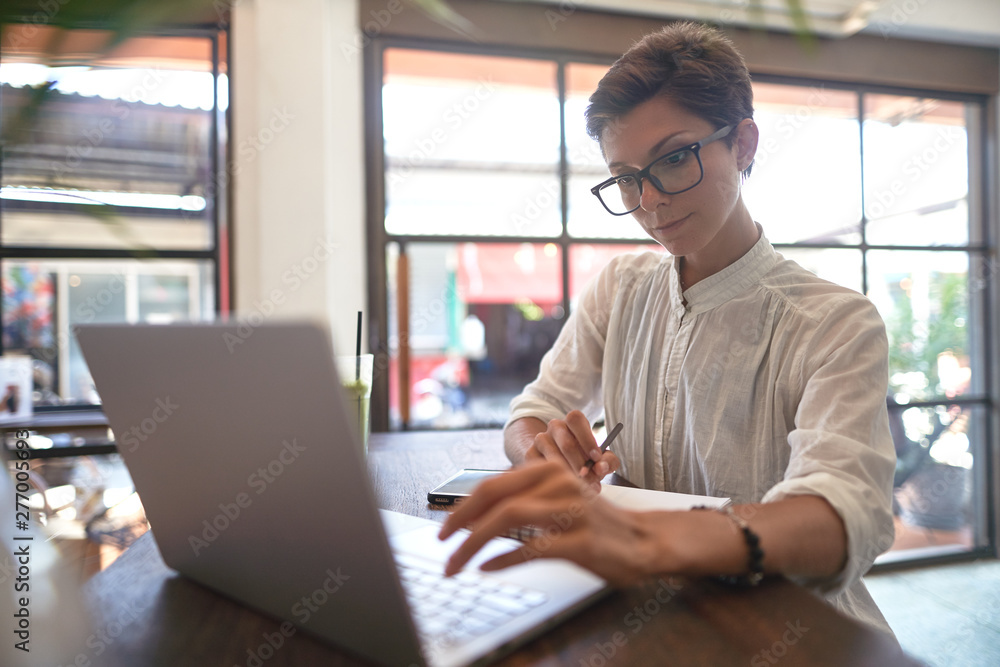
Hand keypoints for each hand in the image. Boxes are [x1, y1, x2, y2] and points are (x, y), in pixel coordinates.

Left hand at [438, 460, 649, 585]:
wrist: (645, 541)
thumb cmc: (595, 523)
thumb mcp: (558, 499)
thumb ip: (524, 498)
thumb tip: (475, 511)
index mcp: (549, 472)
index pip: (493, 484)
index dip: (462, 506)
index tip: (446, 527)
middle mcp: (559, 484)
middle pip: (495, 498)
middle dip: (460, 522)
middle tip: (441, 543)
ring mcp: (571, 512)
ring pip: (508, 519)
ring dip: (473, 543)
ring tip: (457, 563)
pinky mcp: (581, 542)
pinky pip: (533, 548)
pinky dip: (504, 559)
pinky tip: (487, 568)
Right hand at [523, 411, 620, 486]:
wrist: (556, 462)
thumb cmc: (584, 459)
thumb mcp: (599, 458)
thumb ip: (607, 461)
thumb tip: (601, 468)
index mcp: (572, 422)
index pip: (575, 419)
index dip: (586, 438)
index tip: (596, 458)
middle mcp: (555, 426)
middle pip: (566, 443)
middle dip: (581, 465)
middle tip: (591, 481)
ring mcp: (540, 439)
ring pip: (554, 458)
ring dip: (569, 474)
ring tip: (581, 488)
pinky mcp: (530, 454)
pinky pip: (542, 468)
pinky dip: (555, 479)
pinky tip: (564, 486)